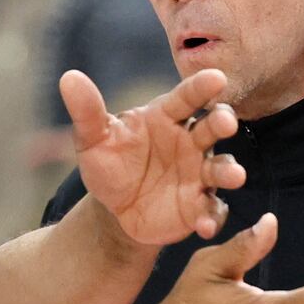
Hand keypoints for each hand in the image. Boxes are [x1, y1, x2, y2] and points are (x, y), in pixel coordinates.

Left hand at [62, 68, 245, 244]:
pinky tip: (205, 226)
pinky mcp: (199, 205)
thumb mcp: (93, 139)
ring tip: (234, 176)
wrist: (113, 209)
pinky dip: (212, 217)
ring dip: (228, 170)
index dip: (201, 87)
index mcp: (167, 117)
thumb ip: (87, 112)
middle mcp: (190, 141)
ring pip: (221, 167)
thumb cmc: (109, 164)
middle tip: (226, 123)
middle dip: (223, 122)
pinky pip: (212, 210)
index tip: (216, 78)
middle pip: (213, 127)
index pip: (186, 98)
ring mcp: (198, 174)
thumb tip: (69, 77)